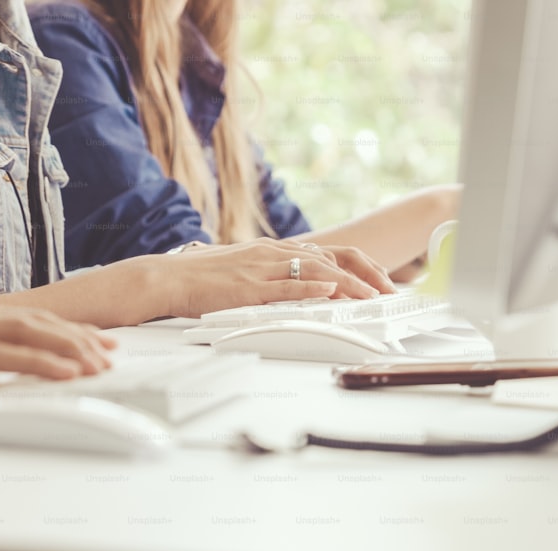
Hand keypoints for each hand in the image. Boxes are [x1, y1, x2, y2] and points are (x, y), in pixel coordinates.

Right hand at [155, 238, 395, 317]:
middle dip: (366, 273)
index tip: (379, 280)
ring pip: (316, 269)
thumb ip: (272, 276)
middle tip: (389, 289)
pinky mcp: (249, 286)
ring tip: (372, 295)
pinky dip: (312, 286)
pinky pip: (286, 284)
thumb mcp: (243, 271)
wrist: (168, 278)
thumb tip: (299, 287)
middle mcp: (273, 253)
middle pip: (332, 257)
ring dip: (349, 282)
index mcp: (274, 250)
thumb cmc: (200, 278)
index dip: (359, 266)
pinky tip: (331, 290)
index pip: (328, 253)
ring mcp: (262, 268)